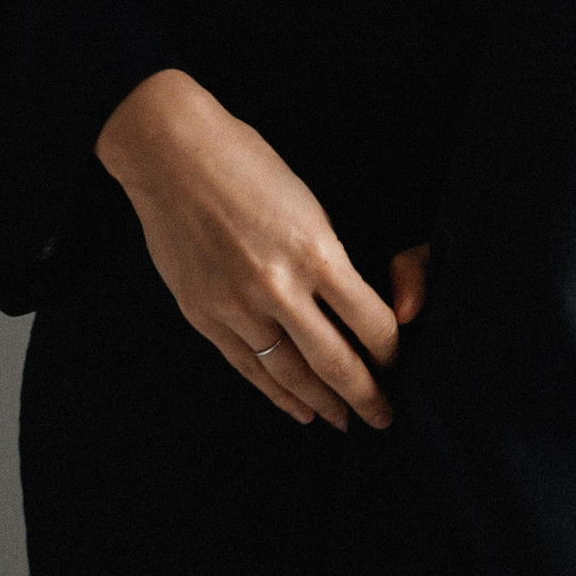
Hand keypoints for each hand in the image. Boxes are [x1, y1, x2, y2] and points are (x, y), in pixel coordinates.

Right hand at [95, 68, 401, 431]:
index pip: (370, 322)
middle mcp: (278, 287)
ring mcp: (237, 307)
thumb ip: (328, 259)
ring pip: (290, 374)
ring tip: (346, 420)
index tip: (401, 364)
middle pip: (335, 361)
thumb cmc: (247, 164)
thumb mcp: (308, 204)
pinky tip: (297, 408)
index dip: (391, 352)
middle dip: (366, 395)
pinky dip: (276, 393)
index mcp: (316, 252)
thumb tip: (351, 307)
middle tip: (386, 417)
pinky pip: (248, 367)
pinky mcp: (204, 316)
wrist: (173, 154)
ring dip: (323, 404)